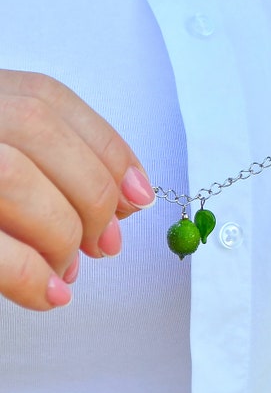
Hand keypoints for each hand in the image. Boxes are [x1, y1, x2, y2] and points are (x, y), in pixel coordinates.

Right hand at [0, 71, 154, 310]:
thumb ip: (43, 162)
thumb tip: (125, 199)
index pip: (48, 99)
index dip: (105, 146)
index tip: (137, 195)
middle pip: (35, 130)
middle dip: (88, 192)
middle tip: (103, 245)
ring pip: (10, 179)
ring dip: (58, 232)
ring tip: (67, 271)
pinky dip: (28, 274)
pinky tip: (48, 293)